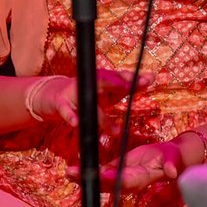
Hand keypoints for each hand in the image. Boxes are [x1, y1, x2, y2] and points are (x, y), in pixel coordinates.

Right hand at [26, 67, 153, 126]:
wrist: (54, 96)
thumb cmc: (87, 95)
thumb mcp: (108, 91)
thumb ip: (128, 86)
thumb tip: (152, 76)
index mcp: (100, 78)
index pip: (117, 75)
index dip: (131, 77)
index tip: (148, 80)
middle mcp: (88, 83)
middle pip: (103, 82)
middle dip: (117, 84)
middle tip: (129, 88)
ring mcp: (73, 92)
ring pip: (89, 103)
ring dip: (102, 118)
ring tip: (116, 131)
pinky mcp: (60, 103)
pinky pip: (65, 110)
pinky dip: (70, 116)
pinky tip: (75, 123)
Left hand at [70, 139, 186, 189]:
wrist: (171, 158)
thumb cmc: (173, 157)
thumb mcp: (173, 159)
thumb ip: (171, 165)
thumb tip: (172, 172)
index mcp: (143, 177)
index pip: (126, 180)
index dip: (114, 178)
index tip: (102, 174)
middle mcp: (130, 181)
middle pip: (109, 183)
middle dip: (91, 179)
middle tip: (73, 173)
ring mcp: (123, 177)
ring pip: (102, 180)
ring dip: (85, 177)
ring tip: (69, 172)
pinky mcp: (118, 170)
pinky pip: (102, 173)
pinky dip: (89, 171)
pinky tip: (74, 170)